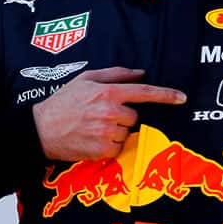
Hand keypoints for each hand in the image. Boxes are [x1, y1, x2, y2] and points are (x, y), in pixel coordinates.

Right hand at [32, 67, 186, 160]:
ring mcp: (107, 133)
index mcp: (107, 92)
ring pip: (126, 133)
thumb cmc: (63, 102)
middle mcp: (110, 112)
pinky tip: (92, 139)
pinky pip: (118, 148)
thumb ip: (115, 74)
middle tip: (100, 116)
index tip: (181, 97)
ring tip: (93, 128)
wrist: (40, 130)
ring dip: (115, 132)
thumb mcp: (85, 79)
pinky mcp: (103, 150)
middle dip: (123, 116)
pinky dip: (110, 145)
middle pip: (134, 117)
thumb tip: (140, 73)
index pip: (143, 93)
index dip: (165, 95)